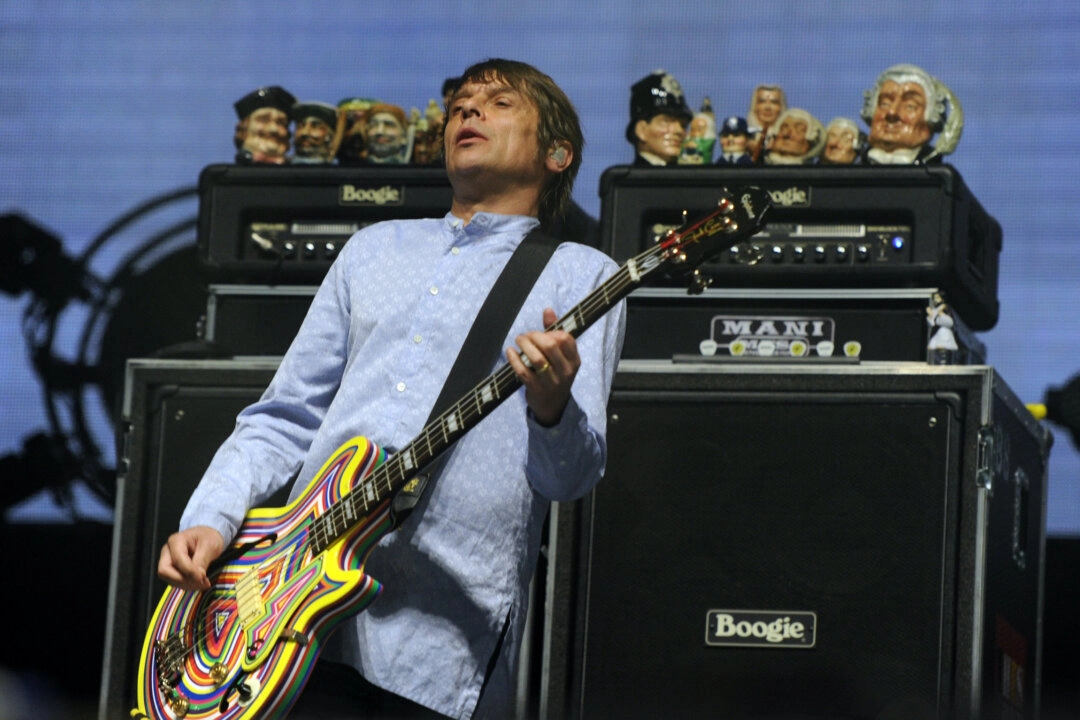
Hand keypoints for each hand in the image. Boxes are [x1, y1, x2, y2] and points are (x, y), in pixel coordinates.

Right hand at [158, 525, 225, 591]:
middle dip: (184, 580)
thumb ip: (202, 560)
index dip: (189, 571)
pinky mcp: (172, 571)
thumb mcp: (210, 545)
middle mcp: (167, 551)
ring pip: (170, 580)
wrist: (208, 538)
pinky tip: (200, 582)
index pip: (177, 560)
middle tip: (202, 582)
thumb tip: (198, 577)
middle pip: (165, 571)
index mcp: (176, 541)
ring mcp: (168, 562)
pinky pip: (175, 583)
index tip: (203, 577)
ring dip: (188, 585)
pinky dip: (188, 586)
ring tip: (204, 582)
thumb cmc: (208, 538)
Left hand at [507, 307, 579, 425]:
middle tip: (525, 335)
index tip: (543, 334)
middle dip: (535, 336)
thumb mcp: (561, 357)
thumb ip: (555, 332)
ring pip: (537, 358)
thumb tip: (548, 310)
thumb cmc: (556, 374)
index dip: (552, 332)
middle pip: (550, 346)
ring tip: (518, 340)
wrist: (553, 407)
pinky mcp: (536, 389)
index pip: (566, 339)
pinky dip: (514, 359)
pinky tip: (509, 351)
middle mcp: (565, 372)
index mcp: (574, 361)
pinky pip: (523, 371)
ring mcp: (551, 382)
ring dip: (524, 345)